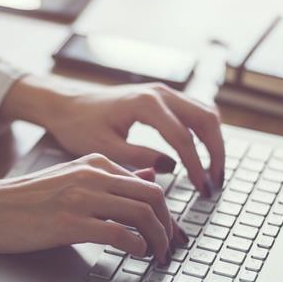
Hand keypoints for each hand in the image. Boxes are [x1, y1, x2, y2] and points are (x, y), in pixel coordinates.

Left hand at [0, 76, 224, 195]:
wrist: (65, 104)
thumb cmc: (79, 126)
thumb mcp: (105, 147)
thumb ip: (139, 157)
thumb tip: (171, 168)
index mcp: (145, 104)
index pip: (183, 137)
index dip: (196, 166)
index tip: (202, 189)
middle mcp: (159, 93)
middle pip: (206, 120)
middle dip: (216, 153)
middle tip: (215, 183)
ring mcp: (163, 92)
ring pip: (205, 113)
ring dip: (214, 142)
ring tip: (213, 173)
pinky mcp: (162, 98)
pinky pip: (194, 112)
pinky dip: (204, 133)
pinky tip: (201, 156)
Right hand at [0, 154, 182, 263]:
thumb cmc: (24, 199)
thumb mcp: (71, 178)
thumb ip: (110, 179)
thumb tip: (150, 176)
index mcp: (95, 163)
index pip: (149, 184)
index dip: (168, 213)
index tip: (171, 233)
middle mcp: (92, 175)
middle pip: (154, 197)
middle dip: (170, 227)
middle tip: (172, 248)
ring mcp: (81, 198)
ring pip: (142, 213)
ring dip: (158, 240)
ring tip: (158, 256)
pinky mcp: (69, 222)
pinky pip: (118, 233)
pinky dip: (136, 246)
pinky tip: (137, 255)